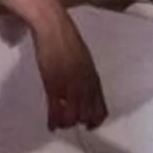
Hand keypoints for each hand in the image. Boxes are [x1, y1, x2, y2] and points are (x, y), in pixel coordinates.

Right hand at [28, 4, 109, 132]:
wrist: (52, 26)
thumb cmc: (65, 39)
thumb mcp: (82, 59)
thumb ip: (84, 74)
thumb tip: (83, 85)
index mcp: (93, 78)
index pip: (101, 108)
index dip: (95, 120)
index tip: (89, 124)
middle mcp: (85, 85)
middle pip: (87, 115)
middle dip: (79, 122)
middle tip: (70, 122)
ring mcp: (69, 86)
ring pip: (73, 116)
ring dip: (66, 123)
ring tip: (59, 123)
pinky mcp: (53, 84)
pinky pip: (56, 110)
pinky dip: (54, 121)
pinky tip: (51, 126)